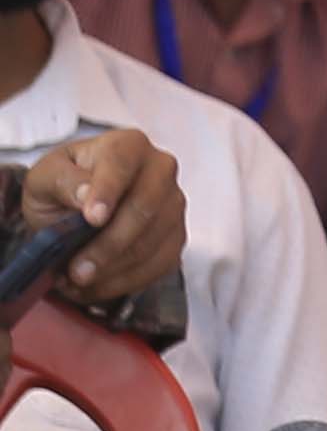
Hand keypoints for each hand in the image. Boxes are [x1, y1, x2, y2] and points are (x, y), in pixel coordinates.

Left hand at [17, 129, 184, 313]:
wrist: (78, 208)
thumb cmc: (63, 187)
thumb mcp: (46, 177)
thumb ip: (63, 181)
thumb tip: (87, 195)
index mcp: (127, 145)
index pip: (121, 164)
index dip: (108, 192)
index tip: (91, 219)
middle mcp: (161, 170)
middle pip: (146, 207)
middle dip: (109, 244)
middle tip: (77, 269)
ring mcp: (174, 205)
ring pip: (154, 241)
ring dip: (115, 268)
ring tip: (79, 279)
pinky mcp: (177, 236)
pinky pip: (161, 264)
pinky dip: (127, 281)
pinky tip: (98, 285)